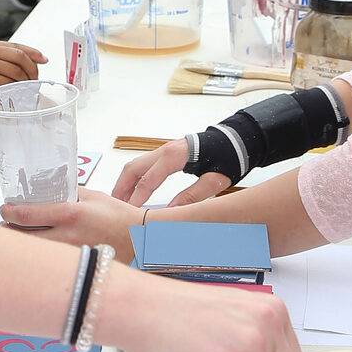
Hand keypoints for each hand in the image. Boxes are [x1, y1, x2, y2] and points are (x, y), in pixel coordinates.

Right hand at [0, 38, 45, 113]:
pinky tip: (16, 93)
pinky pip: (9, 83)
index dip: (33, 52)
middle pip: (20, 56)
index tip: (44, 59)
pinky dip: (16, 89)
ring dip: (25, 81)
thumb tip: (26, 65)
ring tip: (26, 88)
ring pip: (16, 71)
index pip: (16, 46)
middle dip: (32, 68)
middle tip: (36, 78)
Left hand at [4, 188, 137, 252]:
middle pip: (24, 237)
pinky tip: (39, 250)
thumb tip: (48, 190)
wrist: (140, 239)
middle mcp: (68, 236)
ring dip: (23, 244)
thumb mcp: (93, 196)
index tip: (4, 209)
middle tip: (6, 225)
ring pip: (35, 252)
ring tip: (19, 237)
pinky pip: (51, 261)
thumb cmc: (119, 216)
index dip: (9, 213)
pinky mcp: (77, 266)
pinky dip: (41, 256)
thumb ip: (69, 193)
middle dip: (10, 230)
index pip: (27, 215)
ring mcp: (71, 254)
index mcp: (70, 214)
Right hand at [112, 143, 233, 207]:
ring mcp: (163, 149)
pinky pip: (143, 164)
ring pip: (135, 165)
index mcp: (174, 156)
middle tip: (116, 206)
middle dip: (122, 188)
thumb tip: (172, 211)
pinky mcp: (166, 152)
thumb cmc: (228, 157)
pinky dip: (134, 177)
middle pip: (133, 169)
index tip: (130, 212)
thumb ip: (193, 196)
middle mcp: (164, 150)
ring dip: (125, 182)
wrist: (235, 139)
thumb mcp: (214, 181)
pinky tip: (134, 188)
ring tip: (121, 200)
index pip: (148, 180)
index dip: (137, 198)